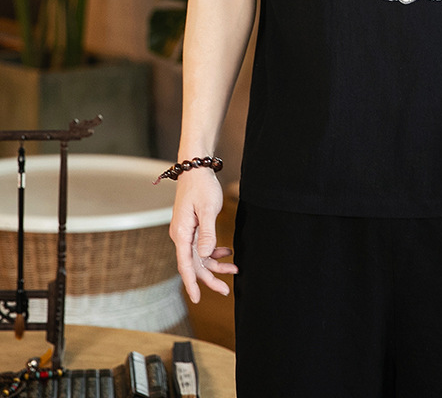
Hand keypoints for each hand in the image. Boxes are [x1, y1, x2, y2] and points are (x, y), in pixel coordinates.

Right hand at [169, 169, 237, 303]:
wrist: (196, 169)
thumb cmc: (201, 187)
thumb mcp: (208, 209)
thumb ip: (207, 233)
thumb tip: (204, 255)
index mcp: (182, 233)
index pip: (185, 264)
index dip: (191, 283)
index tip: (197, 299)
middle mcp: (181, 235)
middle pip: (194, 264)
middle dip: (209, 278)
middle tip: (225, 290)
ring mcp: (187, 232)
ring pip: (200, 256)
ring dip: (216, 264)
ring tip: (235, 270)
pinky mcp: (193, 227)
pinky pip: (202, 246)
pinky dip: (214, 251)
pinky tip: (227, 251)